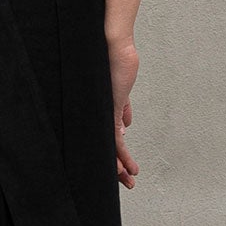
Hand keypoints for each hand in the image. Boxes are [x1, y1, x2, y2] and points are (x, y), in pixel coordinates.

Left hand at [107, 32, 140, 187]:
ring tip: (128, 181)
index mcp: (100, 113)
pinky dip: (122, 155)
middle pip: (103, 146)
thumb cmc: (113, 60)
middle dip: (115, 167)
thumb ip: (121, 108)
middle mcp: (96, 115)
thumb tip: (126, 126)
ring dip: (119, 166)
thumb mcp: (120, 90)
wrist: (111, 44)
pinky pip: (114, 140)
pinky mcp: (107, 110)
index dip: (114, 156)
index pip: (106, 140)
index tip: (122, 169)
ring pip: (107, 148)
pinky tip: (129, 167)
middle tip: (124, 182)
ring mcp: (100, 113)